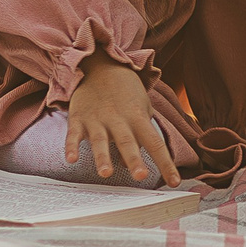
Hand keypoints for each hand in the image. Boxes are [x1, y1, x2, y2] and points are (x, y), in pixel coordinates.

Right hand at [65, 53, 189, 186]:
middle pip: (128, 142)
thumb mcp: (142, 107)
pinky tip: (71, 159)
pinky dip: (71, 146)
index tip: (175, 182)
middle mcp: (119, 119)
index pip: (155, 143)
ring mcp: (97, 119)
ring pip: (100, 140)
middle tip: (141, 176)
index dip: (166, 163)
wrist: (100, 64)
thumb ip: (143, 132)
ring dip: (102, 157)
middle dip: (134, 160)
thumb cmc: (125, 92)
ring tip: (105, 173)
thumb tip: (137, 160)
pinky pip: (73, 134)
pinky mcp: (78, 118)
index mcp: (138, 117)